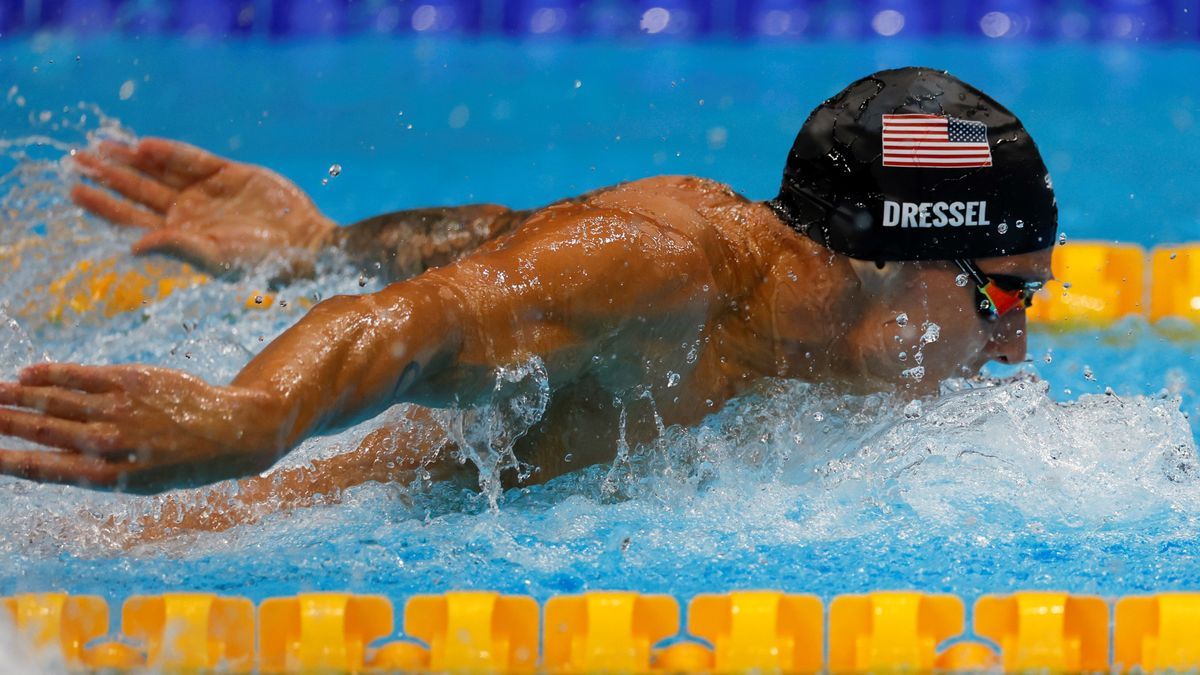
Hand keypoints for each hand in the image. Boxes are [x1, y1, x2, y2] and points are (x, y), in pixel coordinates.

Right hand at [0, 363, 285, 492]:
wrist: (234, 433)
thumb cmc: (182, 461)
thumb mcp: (139, 481)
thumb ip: (94, 469)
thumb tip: (46, 461)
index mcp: (110, 477)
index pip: (43, 469)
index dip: (7, 461)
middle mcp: (111, 443)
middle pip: (42, 431)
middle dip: (3, 423)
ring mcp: (121, 410)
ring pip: (56, 400)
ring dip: (17, 396)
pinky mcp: (134, 381)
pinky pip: (84, 375)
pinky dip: (53, 373)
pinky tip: (28, 372)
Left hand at [71, 137, 336, 273]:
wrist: (307, 244)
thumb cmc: (264, 261)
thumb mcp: (216, 258)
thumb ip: (176, 246)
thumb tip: (132, 247)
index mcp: (180, 236)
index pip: (131, 218)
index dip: (103, 204)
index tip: (75, 190)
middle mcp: (189, 212)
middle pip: (138, 190)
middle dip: (108, 174)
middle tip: (77, 158)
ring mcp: (207, 191)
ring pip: (159, 170)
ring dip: (130, 158)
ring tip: (100, 144)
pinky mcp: (229, 173)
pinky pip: (192, 158)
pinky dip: (169, 151)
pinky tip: (144, 145)